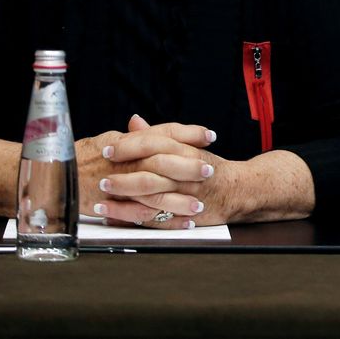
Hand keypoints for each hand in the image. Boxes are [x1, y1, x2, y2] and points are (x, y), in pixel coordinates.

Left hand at [93, 116, 314, 225]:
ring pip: (153, 196)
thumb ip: (158, 134)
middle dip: (123, 173)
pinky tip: (115, 215)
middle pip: (152, 170)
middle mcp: (187, 173)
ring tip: (102, 196)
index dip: (129, 146)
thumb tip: (134, 121)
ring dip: (126, 197)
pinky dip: (134, 218)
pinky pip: (157, 218)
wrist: (239, 190)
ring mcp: (186, 196)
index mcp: (186, 151)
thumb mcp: (187, 145)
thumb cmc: (209, 167)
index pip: (154, 144)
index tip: (107, 149)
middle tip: (100, 174)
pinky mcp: (185, 216)